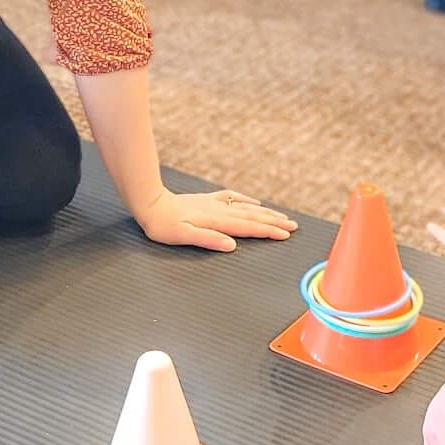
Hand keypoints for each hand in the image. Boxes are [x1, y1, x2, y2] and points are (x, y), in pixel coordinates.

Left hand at [135, 187, 297, 252]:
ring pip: (246, 208)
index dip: (268, 231)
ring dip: (266, 213)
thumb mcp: (183, 236)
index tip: (286, 234)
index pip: (248, 227)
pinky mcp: (207, 200)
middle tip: (294, 226)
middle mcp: (219, 211)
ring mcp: (214, 204)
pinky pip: (233, 199)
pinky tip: (254, 203)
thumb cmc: (163, 225)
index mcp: (216, 222)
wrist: (150, 203)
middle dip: (274, 222)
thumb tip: (231, 245)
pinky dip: (247, 201)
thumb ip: (208, 240)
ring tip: (282, 217)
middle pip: (253, 217)